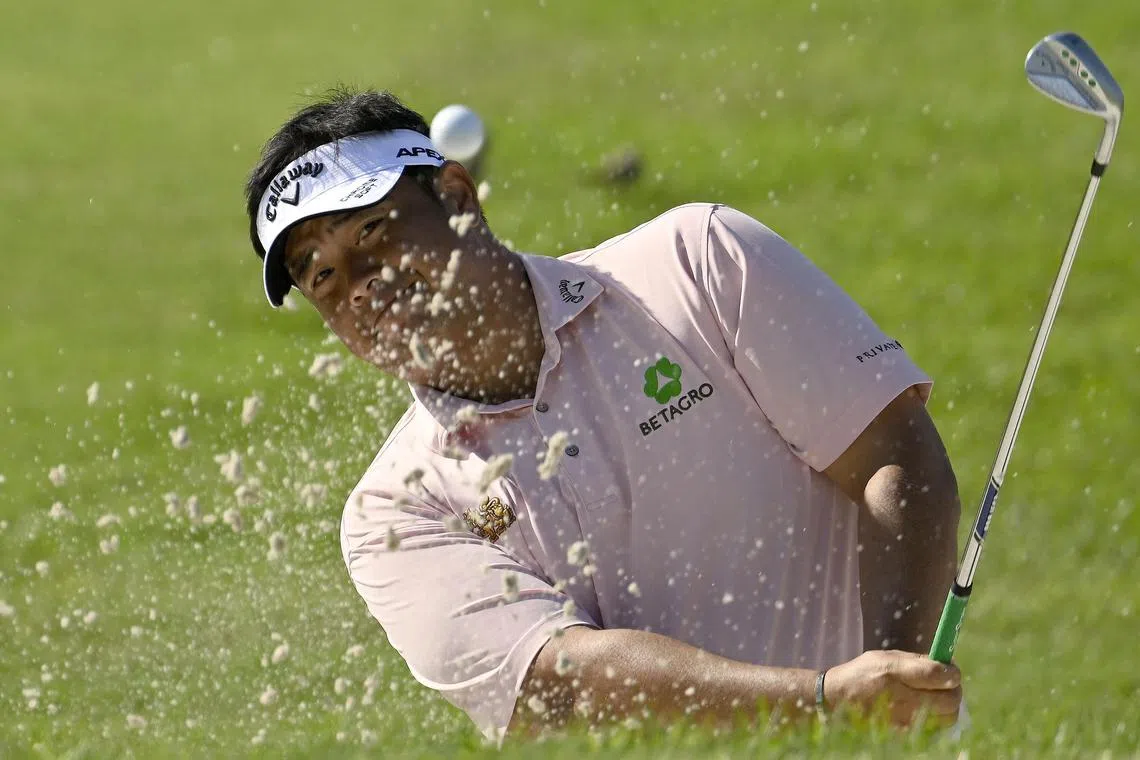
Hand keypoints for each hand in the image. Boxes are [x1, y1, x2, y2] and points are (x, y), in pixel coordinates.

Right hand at [822, 650, 961, 726]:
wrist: (837, 702)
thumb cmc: (862, 674)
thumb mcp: (884, 657)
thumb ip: (915, 660)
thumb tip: (945, 664)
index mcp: (895, 673)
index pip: (938, 675)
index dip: (952, 672)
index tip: (952, 670)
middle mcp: (901, 699)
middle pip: (949, 700)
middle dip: (954, 690)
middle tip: (949, 685)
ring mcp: (905, 721)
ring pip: (947, 718)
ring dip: (948, 707)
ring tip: (938, 698)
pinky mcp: (905, 735)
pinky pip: (935, 728)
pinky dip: (936, 719)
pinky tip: (926, 710)